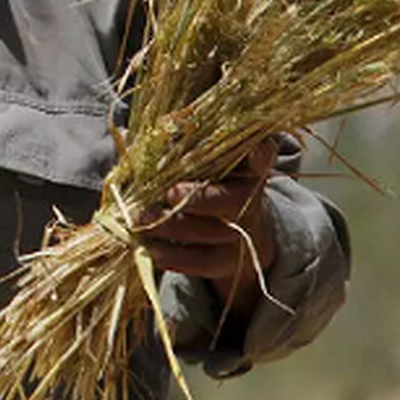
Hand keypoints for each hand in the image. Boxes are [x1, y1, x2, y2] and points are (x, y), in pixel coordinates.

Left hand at [136, 138, 276, 318]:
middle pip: (229, 201)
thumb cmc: (207, 183)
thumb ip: (180, 149)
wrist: (235, 231)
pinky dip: (172, 256)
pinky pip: (201, 263)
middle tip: (168, 192)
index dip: (259, 151)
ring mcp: (243, 235)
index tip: (254, 146)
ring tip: (138, 218)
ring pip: (209, 234)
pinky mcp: (227, 262)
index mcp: (246, 168)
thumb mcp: (201, 163)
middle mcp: (250, 200)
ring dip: (170, 226)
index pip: (261, 156)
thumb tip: (139, 137)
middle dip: (198, 198)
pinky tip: (147, 247)